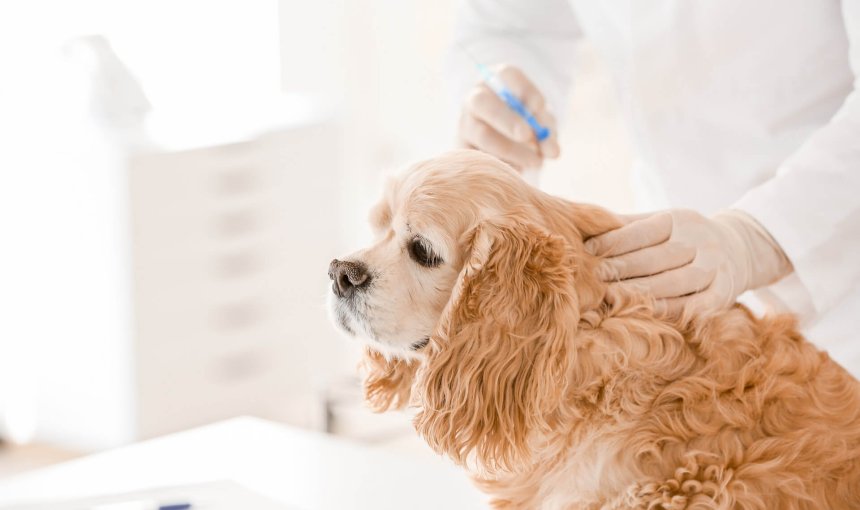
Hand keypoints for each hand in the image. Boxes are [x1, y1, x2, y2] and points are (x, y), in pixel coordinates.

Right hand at [458, 65, 559, 170]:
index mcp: (497, 82)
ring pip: (482, 135)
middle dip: (507, 119)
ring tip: (536, 162)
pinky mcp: (462, 150)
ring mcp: (465, 125)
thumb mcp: (539, 124)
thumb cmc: (526, 128)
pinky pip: (481, 158)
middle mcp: (475, 99)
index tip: (540, 106)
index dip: (524, 89)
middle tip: (528, 135)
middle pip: (483, 102)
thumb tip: (553, 151)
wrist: (502, 150)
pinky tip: (519, 169)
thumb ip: (547, 133)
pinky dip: (504, 165)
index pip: (506, 75)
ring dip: (511, 149)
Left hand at [584, 209, 792, 315]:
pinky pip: (698, 305)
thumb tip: (583, 226)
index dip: (615, 241)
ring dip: (643, 291)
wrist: (740, 247)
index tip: (588, 251)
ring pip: (676, 282)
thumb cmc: (682, 236)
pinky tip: (649, 314)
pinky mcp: (725, 293)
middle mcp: (700, 241)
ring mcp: (714, 268)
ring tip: (612, 297)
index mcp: (679, 220)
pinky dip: (675, 310)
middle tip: (593, 278)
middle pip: (656, 258)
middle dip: (622, 268)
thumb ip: (627, 226)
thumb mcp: (661, 221)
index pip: (643, 231)